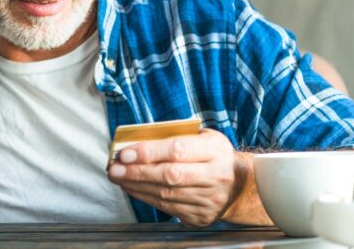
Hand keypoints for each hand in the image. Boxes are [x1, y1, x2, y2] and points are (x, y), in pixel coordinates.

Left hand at [107, 128, 240, 226]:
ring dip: (136, 186)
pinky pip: (168, 208)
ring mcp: (210, 200)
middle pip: (170, 175)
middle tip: (114, 168)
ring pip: (166, 195)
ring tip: (118, 177)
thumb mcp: (202, 137)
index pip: (178, 150)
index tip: (124, 152)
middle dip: (136, 172)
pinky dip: (146, 197)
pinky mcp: (202, 216)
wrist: (239, 185)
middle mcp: (216, 176)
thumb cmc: (212, 154)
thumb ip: (174, 136)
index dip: (148, 152)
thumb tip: (135, 140)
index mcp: (215, 150)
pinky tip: (133, 188)